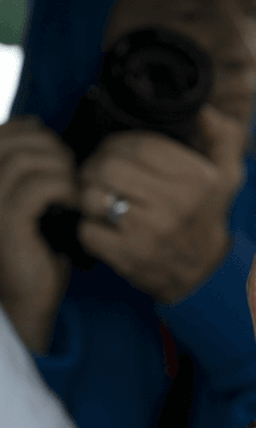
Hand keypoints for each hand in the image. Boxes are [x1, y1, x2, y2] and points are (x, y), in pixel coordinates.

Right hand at [0, 117, 76, 350]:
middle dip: (53, 148)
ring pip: (26, 160)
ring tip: (75, 189)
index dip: (35, 133)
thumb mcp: (29, 202)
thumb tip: (39, 127)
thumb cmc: (33, 250)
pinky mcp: (5, 223)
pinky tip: (75, 203)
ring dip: (62, 168)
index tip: (59, 153)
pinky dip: (66, 188)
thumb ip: (28, 168)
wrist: (24, 301)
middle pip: (13, 140)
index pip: (2, 132)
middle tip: (73, 171)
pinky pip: (39, 187)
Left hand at [77, 106, 244, 302]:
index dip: (118, 144)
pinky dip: (90, 228)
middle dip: (96, 167)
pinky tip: (105, 227)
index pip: (139, 145)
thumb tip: (206, 112)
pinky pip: (87, 230)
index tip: (117, 151)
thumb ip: (222, 139)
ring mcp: (150, 231)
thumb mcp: (227, 177)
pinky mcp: (129, 256)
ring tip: (102, 198)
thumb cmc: (208, 218)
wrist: (206, 275)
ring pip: (92, 196)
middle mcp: (175, 204)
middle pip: (107, 167)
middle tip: (100, 174)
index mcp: (196, 179)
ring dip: (90, 196)